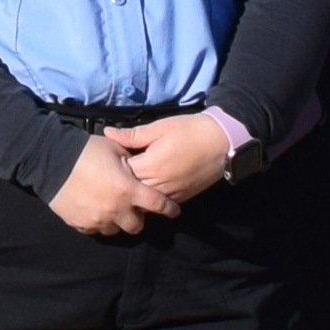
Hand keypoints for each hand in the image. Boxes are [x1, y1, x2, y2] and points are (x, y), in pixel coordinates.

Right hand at [48, 134, 176, 237]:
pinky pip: (96, 229)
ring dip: (117, 221)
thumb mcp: (113, 148)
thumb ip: (131, 160)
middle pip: (137, 226)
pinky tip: (94, 209)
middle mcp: (116, 210)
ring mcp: (98, 219)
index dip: (169, 209)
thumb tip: (139, 165)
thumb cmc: (85, 151)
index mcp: (128, 190)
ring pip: (116, 230)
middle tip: (133, 207)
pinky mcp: (81, 224)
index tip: (174, 211)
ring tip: (111, 209)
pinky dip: (98, 222)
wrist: (50, 160)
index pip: (158, 205)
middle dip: (138, 217)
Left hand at [102, 108, 242, 207]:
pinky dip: (153, 195)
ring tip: (134, 177)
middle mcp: (158, 186)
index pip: (122, 172)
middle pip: (131, 189)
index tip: (113, 157)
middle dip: (124, 180)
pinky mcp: (181, 198)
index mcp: (150, 167)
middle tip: (120, 168)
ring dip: (138, 190)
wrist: (222, 143)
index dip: (115, 165)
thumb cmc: (189, 131)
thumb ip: (132, 135)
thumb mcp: (159, 128)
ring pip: (145, 199)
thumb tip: (108, 133)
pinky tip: (151, 183)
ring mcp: (171, 195)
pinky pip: (160, 201)